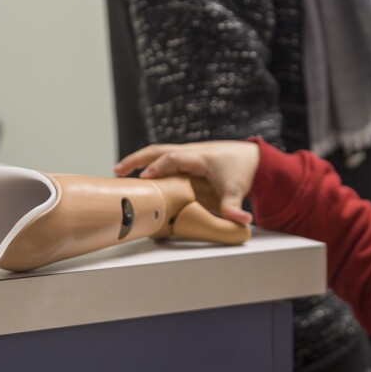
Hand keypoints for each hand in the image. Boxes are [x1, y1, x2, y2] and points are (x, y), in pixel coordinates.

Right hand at [114, 141, 259, 224]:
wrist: (252, 159)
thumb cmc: (243, 174)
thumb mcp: (237, 192)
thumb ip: (234, 208)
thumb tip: (244, 221)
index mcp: (200, 158)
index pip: (174, 158)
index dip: (158, 167)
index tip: (143, 178)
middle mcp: (192, 151)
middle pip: (159, 149)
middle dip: (138, 159)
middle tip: (118, 170)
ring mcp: (188, 152)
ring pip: (158, 151)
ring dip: (139, 160)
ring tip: (119, 172)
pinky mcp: (187, 156)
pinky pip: (164, 156)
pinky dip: (149, 163)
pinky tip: (138, 174)